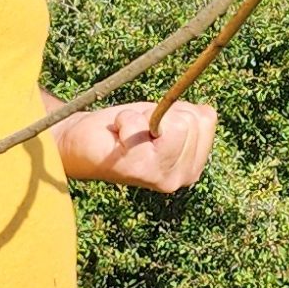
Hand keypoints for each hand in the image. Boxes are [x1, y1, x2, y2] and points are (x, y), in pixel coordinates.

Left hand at [53, 99, 219, 194]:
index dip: (177, 110)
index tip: (155, 123)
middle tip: (137, 129)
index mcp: (195, 163)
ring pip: (173, 121)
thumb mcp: (164, 117)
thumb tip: (207, 113)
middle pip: (190, 120)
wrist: (80, 143)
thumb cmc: (121, 128)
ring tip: (127, 133)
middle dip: (162, 113)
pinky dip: (127, 121)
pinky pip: (142, 127)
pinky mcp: (139, 170)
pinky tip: (118, 137)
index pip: (206, 118)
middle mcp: (184, 176)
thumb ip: (189, 116)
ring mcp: (163, 177)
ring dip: (143, 118)